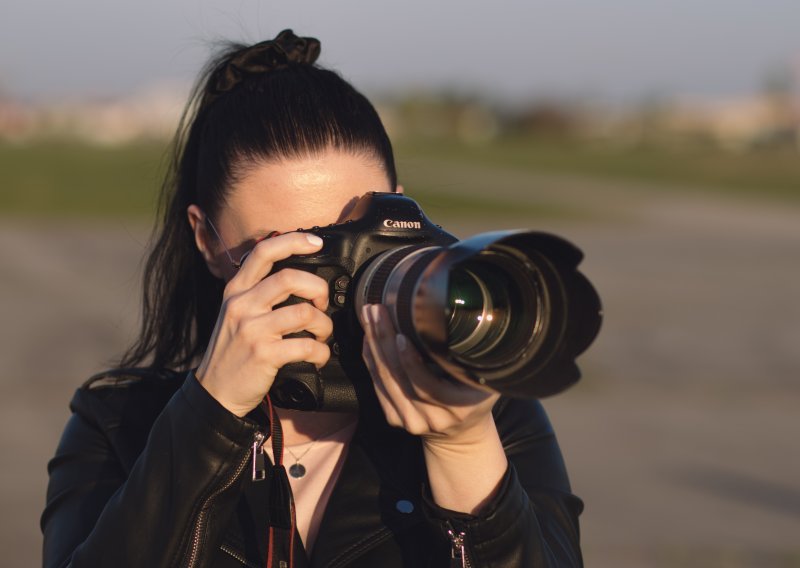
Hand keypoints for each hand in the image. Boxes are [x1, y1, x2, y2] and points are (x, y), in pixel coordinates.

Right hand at [195, 232, 332, 416]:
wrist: (215, 391)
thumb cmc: (232, 351)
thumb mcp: (235, 313)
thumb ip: (258, 292)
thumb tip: (298, 278)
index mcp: (236, 290)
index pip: (263, 252)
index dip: (293, 241)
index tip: (316, 242)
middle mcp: (242, 305)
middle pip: (291, 278)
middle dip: (318, 289)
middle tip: (322, 304)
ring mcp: (253, 329)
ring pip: (305, 313)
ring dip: (324, 325)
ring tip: (321, 335)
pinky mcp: (264, 354)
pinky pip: (306, 346)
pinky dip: (321, 352)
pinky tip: (318, 357)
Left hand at [360, 303, 498, 442]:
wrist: (461, 432)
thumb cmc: (475, 394)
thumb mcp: (486, 379)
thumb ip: (477, 359)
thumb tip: (471, 323)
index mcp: (459, 406)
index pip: (428, 386)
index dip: (411, 361)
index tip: (401, 334)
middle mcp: (433, 418)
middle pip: (400, 379)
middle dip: (385, 340)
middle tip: (378, 310)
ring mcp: (411, 421)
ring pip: (386, 380)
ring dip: (374, 345)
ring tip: (370, 317)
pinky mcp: (395, 419)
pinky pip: (377, 386)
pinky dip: (370, 360)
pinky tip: (368, 338)